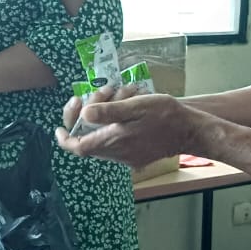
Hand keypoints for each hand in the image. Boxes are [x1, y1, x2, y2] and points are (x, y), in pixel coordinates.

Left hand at [56, 90, 198, 167]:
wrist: (191, 130)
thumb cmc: (165, 115)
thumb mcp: (136, 106)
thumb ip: (109, 112)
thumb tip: (84, 114)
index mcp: (113, 141)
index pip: (78, 147)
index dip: (64, 139)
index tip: (59, 127)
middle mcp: (117, 153)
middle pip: (88, 138)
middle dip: (89, 113)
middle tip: (102, 93)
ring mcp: (126, 156)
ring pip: (103, 136)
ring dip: (105, 114)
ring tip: (120, 93)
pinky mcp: (135, 154)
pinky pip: (116, 139)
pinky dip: (116, 122)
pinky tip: (128, 104)